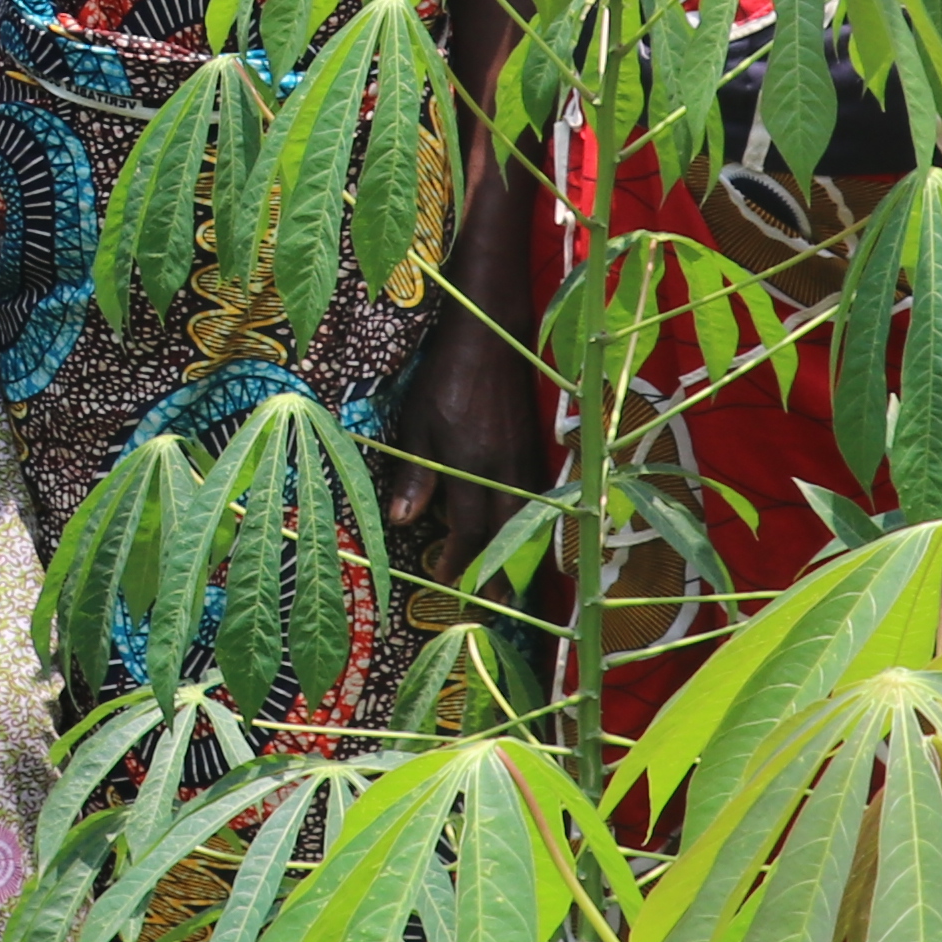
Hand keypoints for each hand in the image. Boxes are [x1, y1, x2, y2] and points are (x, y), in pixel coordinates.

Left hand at [380, 305, 553, 591]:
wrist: (490, 335)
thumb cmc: (447, 379)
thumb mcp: (419, 426)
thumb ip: (416, 476)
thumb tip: (403, 523)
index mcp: (474, 469)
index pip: (469, 530)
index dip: (460, 561)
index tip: (450, 584)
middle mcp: (507, 472)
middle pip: (507, 535)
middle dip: (502, 573)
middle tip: (496, 606)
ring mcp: (527, 459)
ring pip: (529, 521)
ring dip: (523, 554)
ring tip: (518, 585)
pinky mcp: (536, 447)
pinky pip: (538, 498)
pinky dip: (534, 525)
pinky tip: (530, 535)